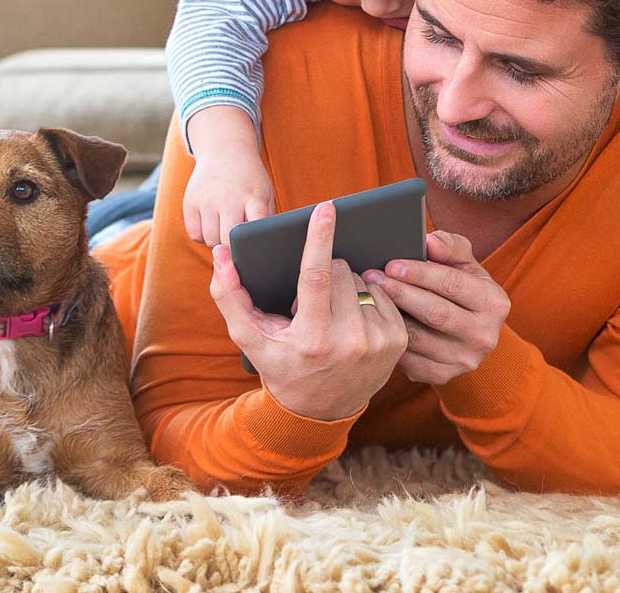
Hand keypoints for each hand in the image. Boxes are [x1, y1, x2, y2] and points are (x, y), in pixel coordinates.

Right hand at [182, 108, 274, 248]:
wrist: (225, 152)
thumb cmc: (249, 181)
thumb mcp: (264, 194)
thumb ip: (264, 220)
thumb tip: (264, 248)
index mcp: (253, 198)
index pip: (256, 223)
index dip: (255, 239)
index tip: (253, 248)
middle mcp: (228, 198)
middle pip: (227, 240)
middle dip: (233, 247)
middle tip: (238, 241)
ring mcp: (207, 200)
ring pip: (210, 240)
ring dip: (217, 241)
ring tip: (225, 227)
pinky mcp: (190, 202)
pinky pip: (194, 235)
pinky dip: (202, 235)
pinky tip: (211, 223)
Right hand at [208, 201, 407, 420]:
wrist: (320, 410)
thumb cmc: (280, 365)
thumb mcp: (249, 337)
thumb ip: (230, 295)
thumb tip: (222, 253)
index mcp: (311, 338)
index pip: (316, 276)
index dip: (319, 238)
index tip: (326, 208)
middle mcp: (349, 342)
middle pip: (340, 270)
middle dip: (325, 271)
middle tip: (312, 300)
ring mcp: (377, 343)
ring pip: (362, 279)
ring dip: (345, 286)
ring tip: (332, 314)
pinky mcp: (398, 341)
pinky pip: (383, 293)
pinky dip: (367, 296)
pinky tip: (353, 317)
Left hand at [363, 231, 509, 384]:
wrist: (469, 332)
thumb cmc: (461, 288)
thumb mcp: (464, 263)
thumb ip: (450, 246)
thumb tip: (429, 242)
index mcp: (495, 303)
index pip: (452, 284)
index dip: (419, 273)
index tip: (391, 264)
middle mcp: (485, 335)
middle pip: (435, 313)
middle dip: (400, 293)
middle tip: (371, 278)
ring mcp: (465, 360)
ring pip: (418, 338)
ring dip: (389, 317)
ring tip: (368, 297)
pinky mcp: (444, 376)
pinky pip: (409, 360)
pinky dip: (390, 341)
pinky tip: (376, 324)